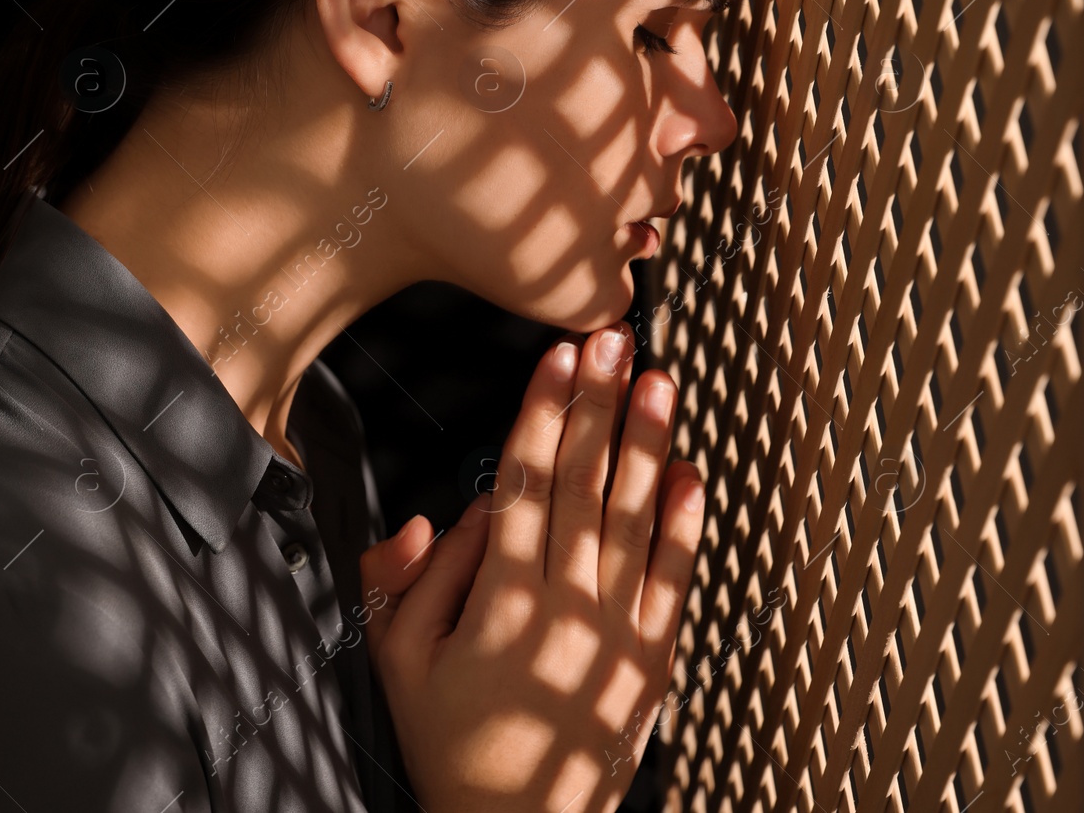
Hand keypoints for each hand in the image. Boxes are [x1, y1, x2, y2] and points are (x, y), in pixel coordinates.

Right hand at [358, 325, 704, 812]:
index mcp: (498, 600)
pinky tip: (689, 473)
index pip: (526, 482)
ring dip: (647, 444)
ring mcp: (617, 633)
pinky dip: (685, 523)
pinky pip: (675, 579)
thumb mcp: (394, 659)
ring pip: (635, 518)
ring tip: (657, 382)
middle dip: (599, 404)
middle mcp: (565, 607)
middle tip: (613, 340)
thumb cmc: (449, 742)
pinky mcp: (653, 660)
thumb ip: (412, 577)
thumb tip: (451, 509)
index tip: (559, 357)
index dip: (544, 412)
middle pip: (584, 484)